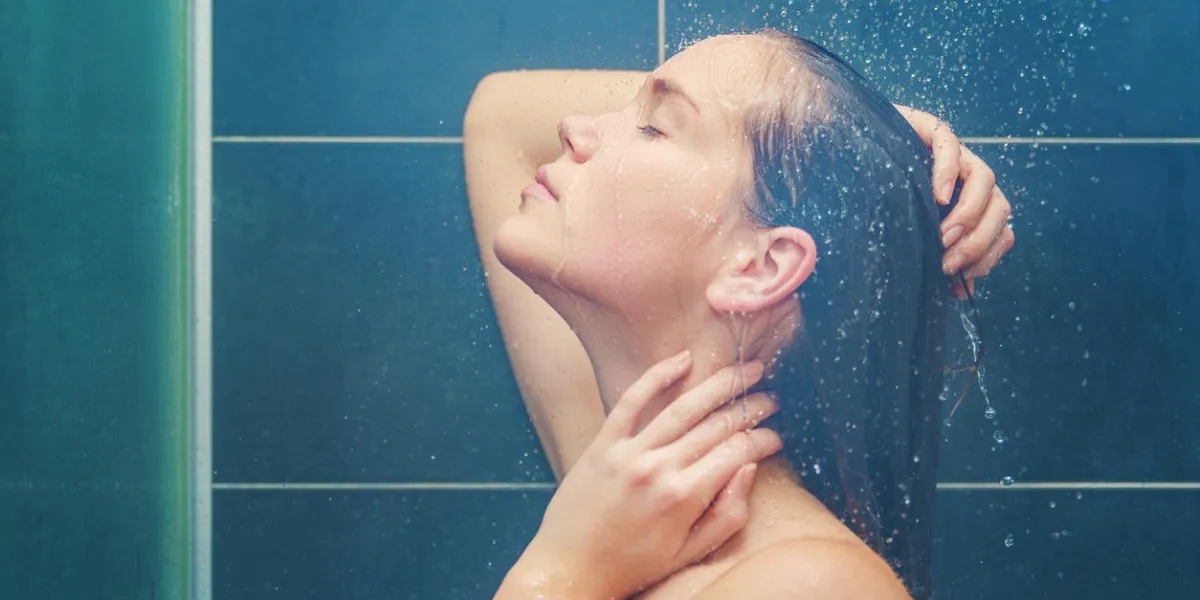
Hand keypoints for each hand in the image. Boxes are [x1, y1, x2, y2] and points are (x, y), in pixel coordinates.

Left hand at [499, 352, 781, 599]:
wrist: (571, 567)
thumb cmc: (634, 565)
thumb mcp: (689, 553)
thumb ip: (727, 514)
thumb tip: (749, 470)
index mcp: (683, 498)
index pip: (736, 454)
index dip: (762, 440)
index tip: (776, 436)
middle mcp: (658, 468)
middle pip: (716, 426)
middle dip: (750, 408)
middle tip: (771, 399)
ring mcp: (629, 452)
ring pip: (683, 407)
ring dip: (719, 385)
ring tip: (745, 371)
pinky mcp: (603, 443)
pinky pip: (631, 400)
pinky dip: (657, 375)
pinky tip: (683, 359)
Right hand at [895, 105, 1015, 296]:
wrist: (846, 154)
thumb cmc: (876, 201)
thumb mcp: (909, 235)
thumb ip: (934, 257)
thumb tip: (958, 291)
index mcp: (969, 203)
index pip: (1000, 228)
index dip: (989, 254)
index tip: (962, 276)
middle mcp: (966, 179)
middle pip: (999, 207)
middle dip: (979, 241)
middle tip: (949, 263)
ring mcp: (952, 153)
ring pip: (985, 179)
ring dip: (969, 214)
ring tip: (943, 236)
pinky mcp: (929, 129)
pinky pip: (949, 145)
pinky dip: (948, 172)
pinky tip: (937, 196)